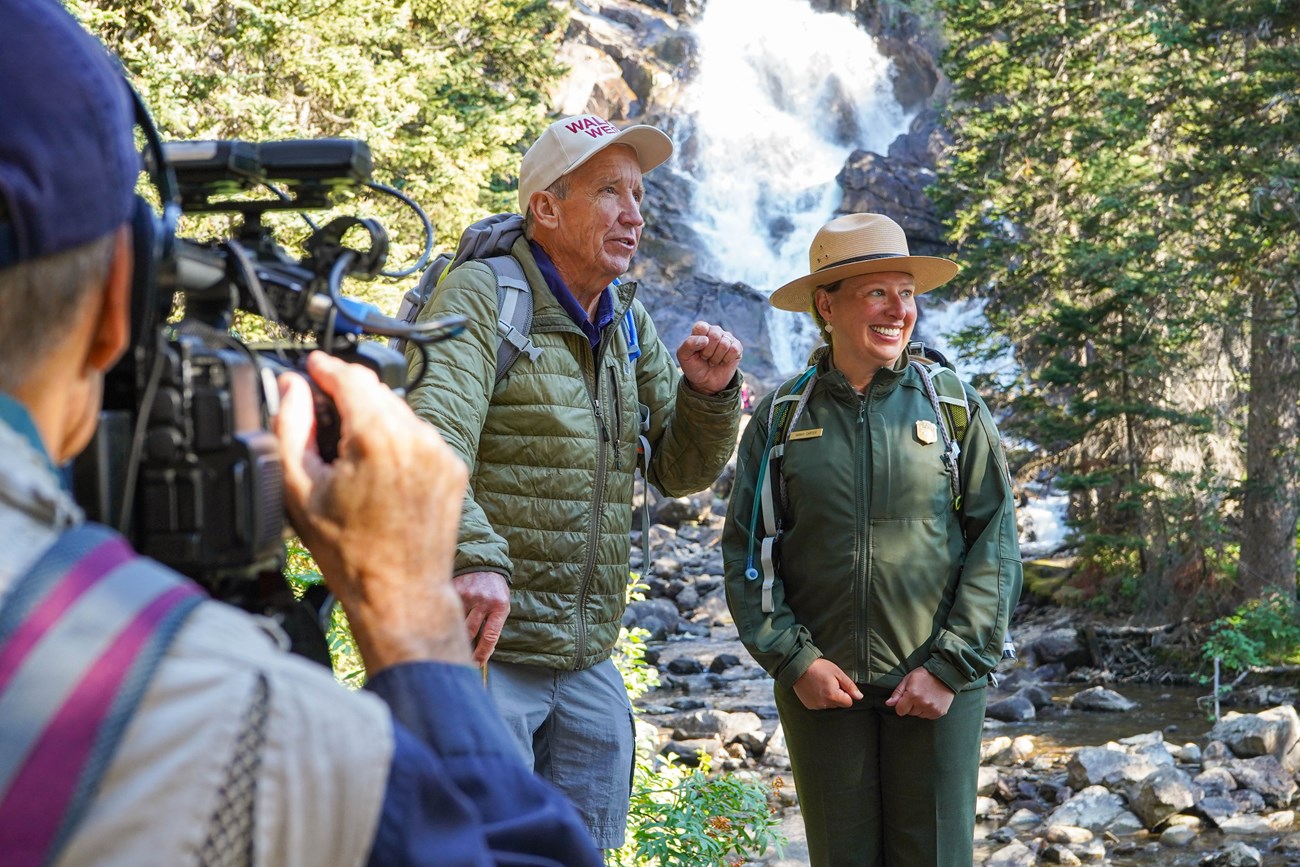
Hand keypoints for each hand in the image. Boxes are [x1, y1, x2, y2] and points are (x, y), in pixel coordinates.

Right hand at [275, 351, 471, 671]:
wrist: (400, 592)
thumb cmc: (350, 553)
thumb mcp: (299, 489)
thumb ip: (291, 427)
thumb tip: (291, 388)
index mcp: (377, 438)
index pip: (351, 377)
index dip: (326, 367)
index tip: (313, 366)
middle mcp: (416, 437)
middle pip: (378, 391)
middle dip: (349, 394)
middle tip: (322, 411)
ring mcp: (440, 452)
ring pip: (401, 413)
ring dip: (375, 419)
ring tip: (350, 453)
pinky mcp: (453, 467)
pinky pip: (420, 437)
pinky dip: (398, 442)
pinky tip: (379, 471)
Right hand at [454, 571, 510, 666]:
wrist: (486, 563)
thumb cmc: (495, 591)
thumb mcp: (502, 606)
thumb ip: (493, 625)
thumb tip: (483, 652)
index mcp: (500, 606)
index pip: (490, 636)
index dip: (482, 654)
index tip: (476, 664)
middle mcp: (484, 600)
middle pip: (470, 632)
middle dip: (465, 649)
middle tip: (461, 660)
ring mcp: (468, 594)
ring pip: (456, 623)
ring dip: (453, 636)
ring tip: (448, 646)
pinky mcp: (455, 589)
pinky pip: (448, 610)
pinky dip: (445, 619)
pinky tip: (442, 625)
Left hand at [676, 321, 741, 395]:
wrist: (705, 382)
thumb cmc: (694, 366)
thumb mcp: (684, 356)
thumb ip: (689, 344)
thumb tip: (706, 340)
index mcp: (701, 330)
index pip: (701, 327)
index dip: (699, 341)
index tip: (696, 351)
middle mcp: (715, 331)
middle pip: (714, 335)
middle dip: (708, 352)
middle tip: (705, 358)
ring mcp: (727, 338)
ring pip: (724, 344)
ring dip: (716, 358)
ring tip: (712, 361)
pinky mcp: (737, 347)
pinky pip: (734, 350)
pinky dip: (726, 360)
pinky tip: (722, 362)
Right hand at [791, 658, 862, 709]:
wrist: (798, 667)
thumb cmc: (819, 667)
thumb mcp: (837, 673)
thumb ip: (850, 686)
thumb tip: (860, 697)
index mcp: (833, 696)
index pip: (848, 702)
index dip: (846, 693)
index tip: (839, 684)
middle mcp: (824, 704)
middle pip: (838, 704)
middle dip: (837, 695)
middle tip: (829, 682)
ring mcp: (816, 706)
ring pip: (829, 705)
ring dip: (828, 697)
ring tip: (821, 684)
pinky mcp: (809, 705)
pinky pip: (820, 705)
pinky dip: (819, 698)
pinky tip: (815, 688)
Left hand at [885, 667, 955, 718]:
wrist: (945, 674)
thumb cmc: (924, 675)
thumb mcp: (908, 679)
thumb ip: (897, 692)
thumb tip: (888, 703)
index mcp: (913, 695)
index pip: (900, 711)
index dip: (901, 705)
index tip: (905, 699)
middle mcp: (923, 704)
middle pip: (910, 713)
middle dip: (911, 706)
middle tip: (918, 695)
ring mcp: (932, 709)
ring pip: (919, 715)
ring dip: (920, 709)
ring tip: (925, 697)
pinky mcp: (940, 712)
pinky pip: (929, 717)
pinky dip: (928, 711)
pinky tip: (931, 701)